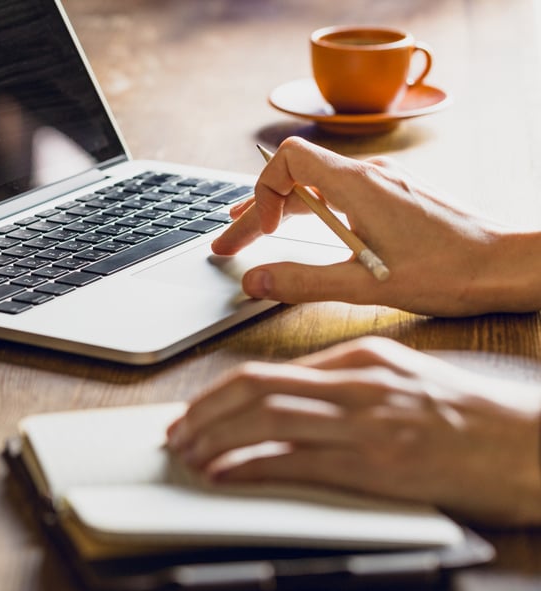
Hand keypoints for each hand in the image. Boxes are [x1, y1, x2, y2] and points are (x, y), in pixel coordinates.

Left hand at [165, 336, 540, 525]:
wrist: (530, 445)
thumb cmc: (468, 417)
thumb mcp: (402, 377)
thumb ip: (346, 382)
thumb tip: (287, 399)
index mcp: (359, 358)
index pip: (266, 371)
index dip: (216, 395)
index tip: (193, 414)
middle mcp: (356, 382)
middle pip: (253, 387)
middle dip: (202, 413)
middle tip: (175, 435)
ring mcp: (366, 421)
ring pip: (265, 418)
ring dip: (215, 439)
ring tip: (188, 456)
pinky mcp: (378, 463)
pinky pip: (297, 460)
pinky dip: (251, 466)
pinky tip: (226, 476)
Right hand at [213, 137, 540, 315]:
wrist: (507, 266)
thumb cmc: (449, 271)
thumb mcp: (365, 285)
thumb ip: (303, 282)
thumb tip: (255, 282)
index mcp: (358, 186)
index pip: (289, 159)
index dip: (263, 192)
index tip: (263, 232)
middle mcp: (370, 177)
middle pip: (295, 177)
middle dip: (257, 211)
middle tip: (229, 242)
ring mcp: (385, 186)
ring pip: (317, 185)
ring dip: (281, 210)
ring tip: (254, 231)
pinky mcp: (396, 199)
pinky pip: (340, 194)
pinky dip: (310, 211)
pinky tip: (306, 232)